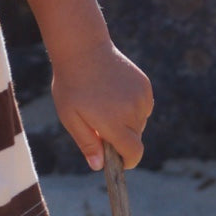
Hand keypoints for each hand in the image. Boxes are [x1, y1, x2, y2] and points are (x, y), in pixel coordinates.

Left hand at [50, 39, 153, 170]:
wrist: (83, 49)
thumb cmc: (71, 86)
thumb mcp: (70, 117)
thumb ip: (87, 142)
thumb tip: (99, 166)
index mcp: (113, 123)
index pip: (133, 153)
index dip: (128, 161)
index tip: (120, 162)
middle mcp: (132, 111)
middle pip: (135, 138)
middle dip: (121, 138)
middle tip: (99, 123)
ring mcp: (141, 97)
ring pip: (140, 122)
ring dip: (127, 121)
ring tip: (105, 104)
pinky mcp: (145, 85)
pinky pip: (143, 106)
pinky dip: (133, 106)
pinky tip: (115, 94)